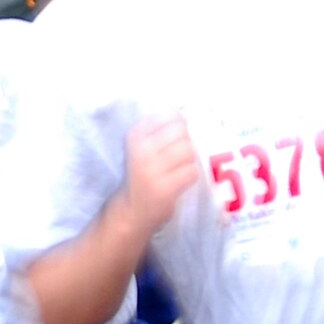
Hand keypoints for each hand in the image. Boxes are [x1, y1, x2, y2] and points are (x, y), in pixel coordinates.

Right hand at [117, 116, 199, 233]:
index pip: (170, 116)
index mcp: (135, 135)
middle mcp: (141, 150)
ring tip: (179, 168)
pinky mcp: (165, 188)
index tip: (174, 138)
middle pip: (182, 132)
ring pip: (189, 151)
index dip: (179, 124)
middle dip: (186, 142)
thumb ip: (160, 129)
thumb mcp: (141, 147)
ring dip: (189, 160)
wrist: (132, 210)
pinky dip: (191, 175)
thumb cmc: (141, 174)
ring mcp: (153, 170)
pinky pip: (191, 172)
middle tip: (179, 155)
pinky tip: (180, 180)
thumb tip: (185, 114)